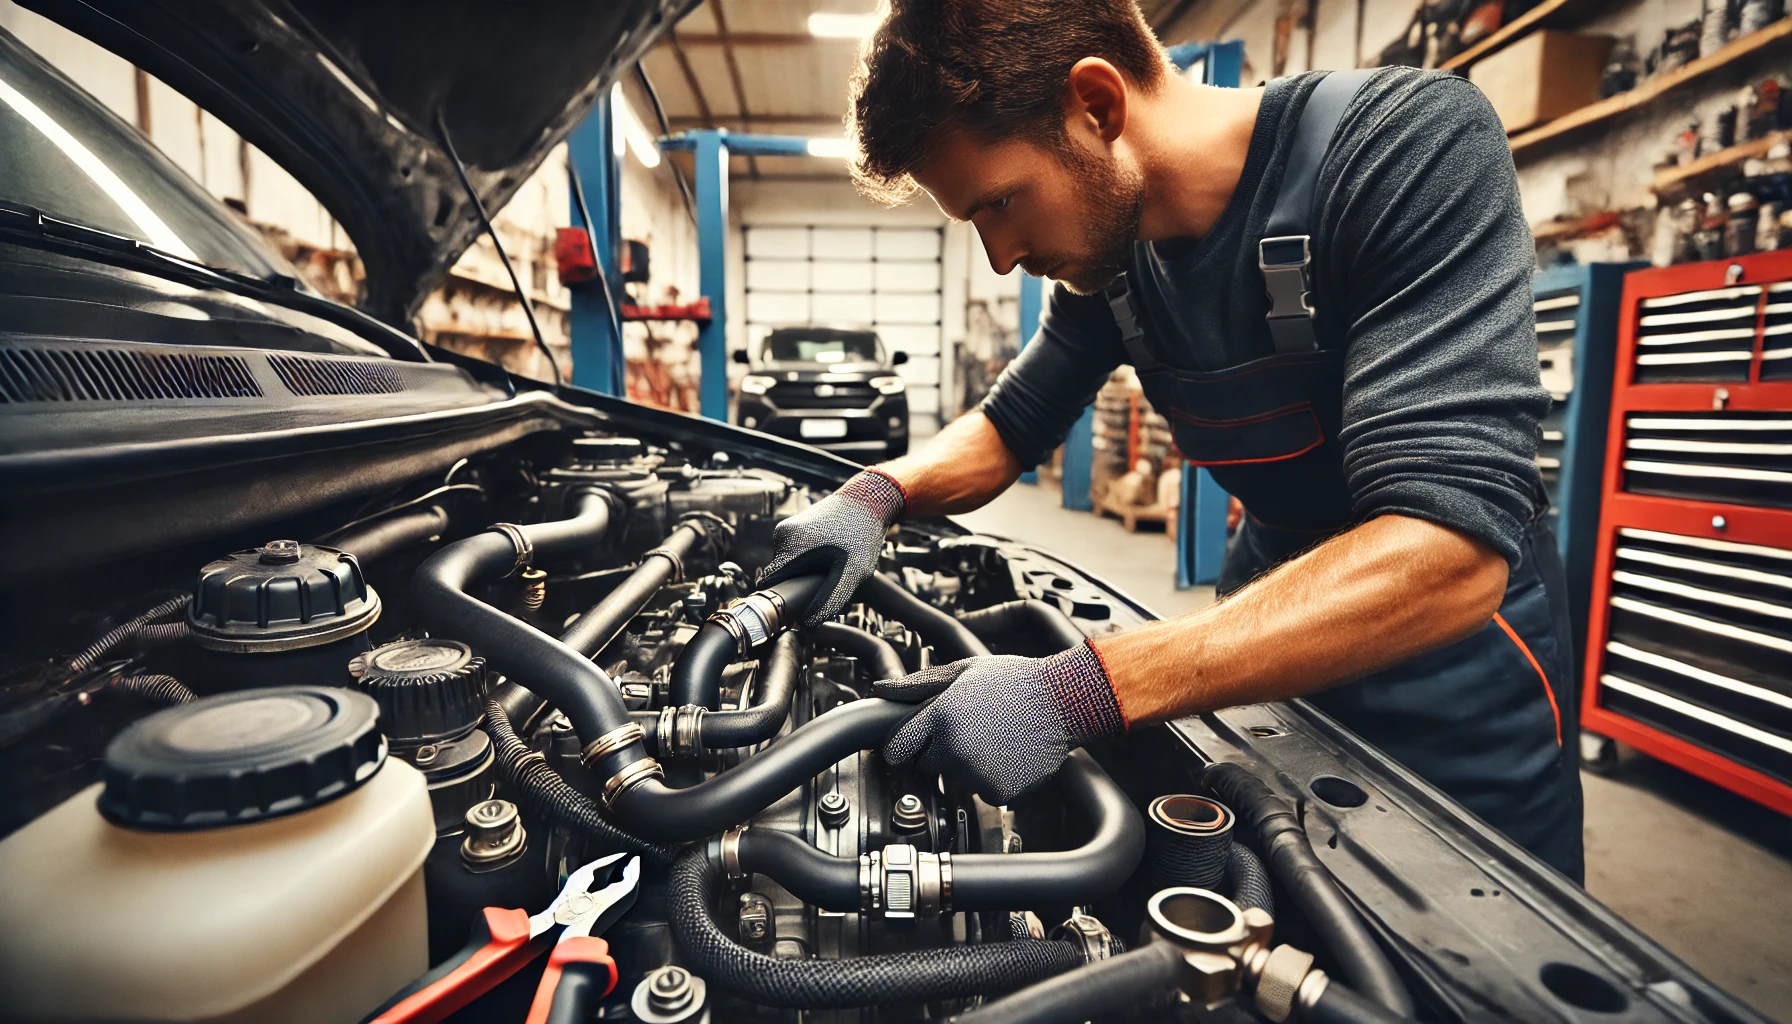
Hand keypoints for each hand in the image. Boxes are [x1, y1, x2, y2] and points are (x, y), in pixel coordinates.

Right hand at [761, 469, 905, 627]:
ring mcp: (788, 529)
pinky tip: (831, 559)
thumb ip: (831, 599)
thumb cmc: (862, 532)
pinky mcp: (796, 527)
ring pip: (790, 566)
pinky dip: (811, 562)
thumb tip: (809, 625)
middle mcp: (782, 536)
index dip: (782, 602)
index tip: (799, 611)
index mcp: (788, 545)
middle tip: (827, 588)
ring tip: (833, 571)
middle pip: (781, 577)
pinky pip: (796, 555)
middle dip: (801, 587)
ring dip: (807, 574)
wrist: (869, 498)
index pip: (769, 585)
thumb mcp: (852, 571)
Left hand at [875, 643, 1125, 804]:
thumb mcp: (963, 670)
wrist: (1064, 700)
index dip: (902, 747)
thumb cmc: (1015, 681)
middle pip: (927, 765)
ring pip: (956, 779)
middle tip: (970, 729)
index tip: (909, 747)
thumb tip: (881, 689)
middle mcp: (954, 748)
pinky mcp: (998, 792)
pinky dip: (992, 779)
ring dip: (968, 765)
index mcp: (939, 716)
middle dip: (940, 750)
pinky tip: (1008, 755)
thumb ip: (917, 684)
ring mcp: (976, 773)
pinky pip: (982, 792)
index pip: (897, 747)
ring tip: (994, 738)